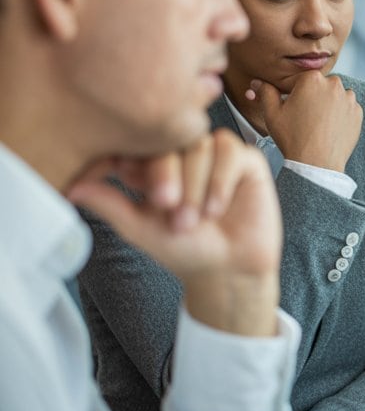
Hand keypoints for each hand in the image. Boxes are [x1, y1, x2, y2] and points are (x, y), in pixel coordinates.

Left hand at [67, 129, 280, 336]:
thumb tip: (72, 188)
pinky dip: (222, 180)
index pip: (142, 144)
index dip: (140, 164)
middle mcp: (186, 153)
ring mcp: (217, 155)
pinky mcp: (247, 161)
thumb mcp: (139, 227)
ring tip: (196, 218)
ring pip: (201, 145)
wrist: (227, 269)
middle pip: (171, 141)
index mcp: (156, 163)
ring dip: (197, 183)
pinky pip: (231, 152)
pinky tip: (217, 207)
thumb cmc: (184, 249)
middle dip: (169, 177)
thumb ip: (109, 204)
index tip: (141, 192)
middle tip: (169, 210)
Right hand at [248, 72, 362, 172]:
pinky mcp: (358, 113)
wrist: (316, 163)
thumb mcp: (272, 113)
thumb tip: (258, 82)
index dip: (292, 94)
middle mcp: (334, 84)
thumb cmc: (292, 137)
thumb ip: (266, 92)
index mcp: (312, 79)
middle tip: (303, 117)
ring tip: (317, 123)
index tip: (290, 107)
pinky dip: (339, 115)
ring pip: (335, 95)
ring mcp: (349, 99)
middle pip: (319, 85)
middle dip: (312, 96)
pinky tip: (329, 128)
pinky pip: (347, 108)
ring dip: (327, 104)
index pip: (299, 80)